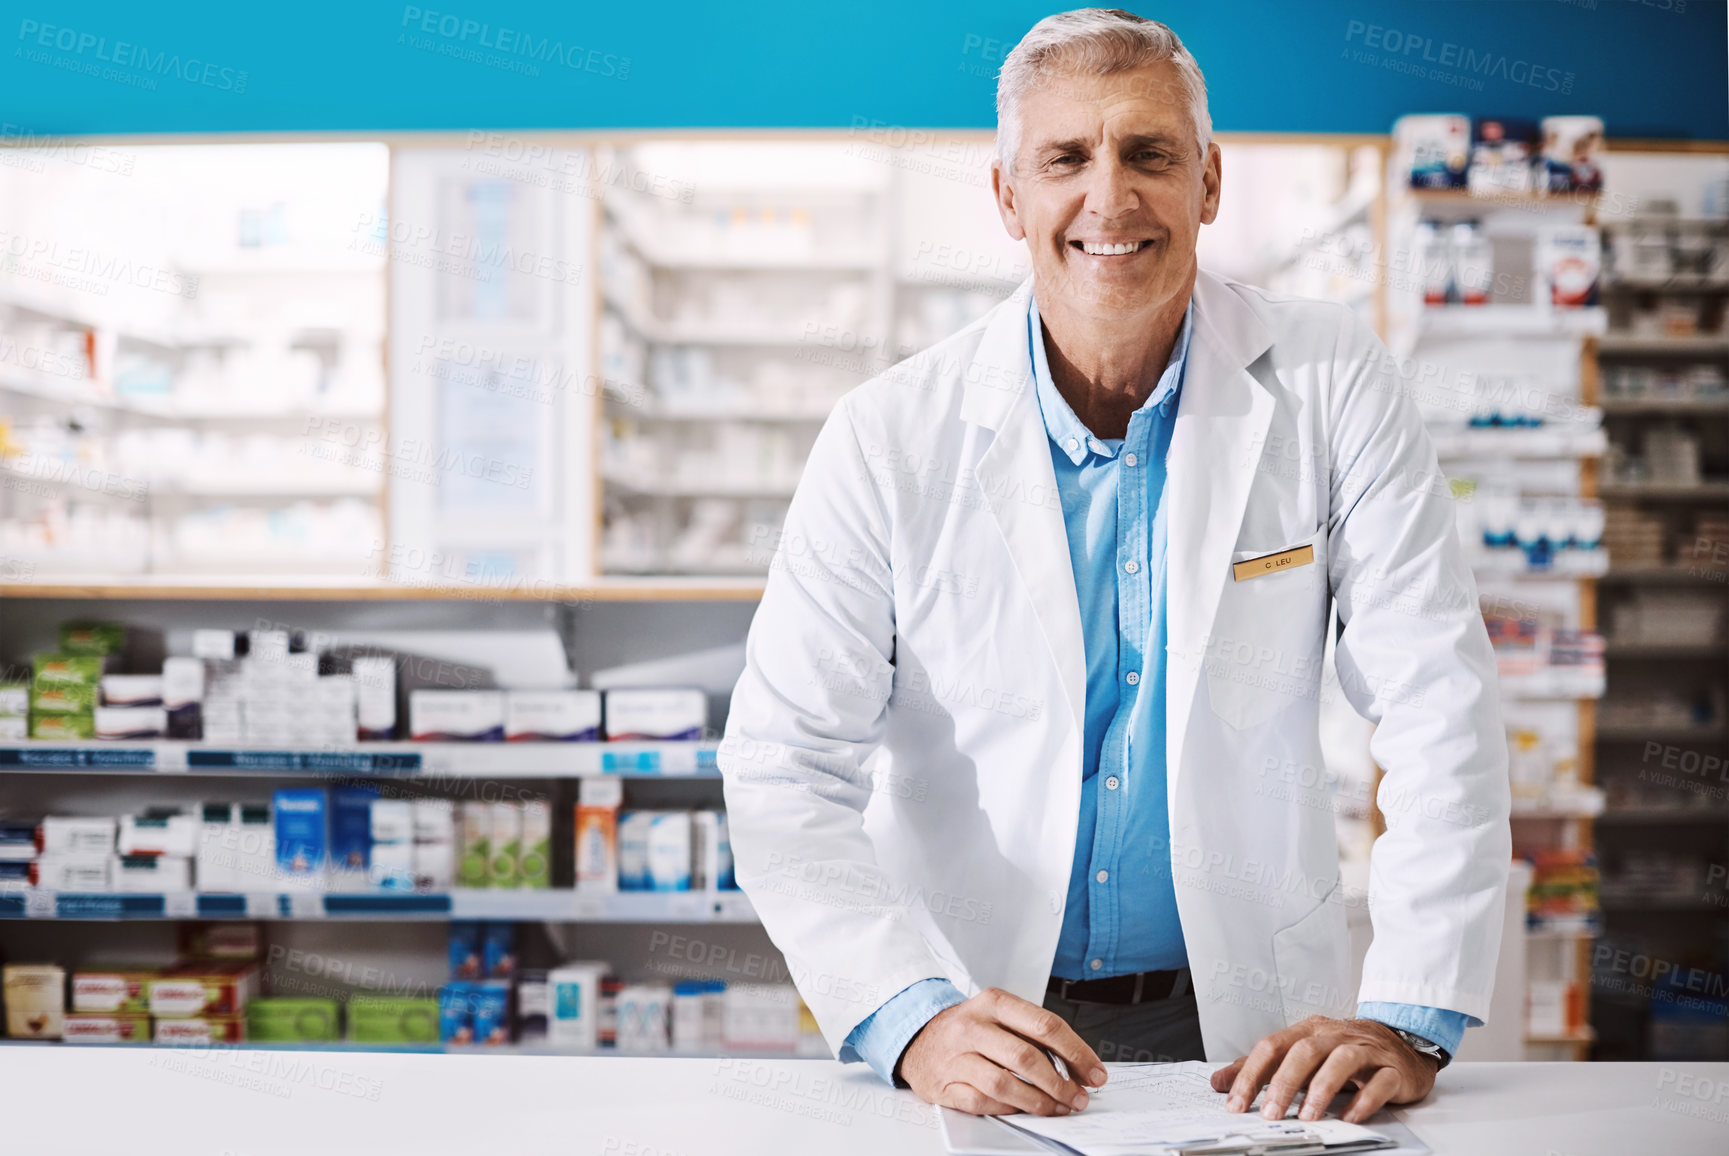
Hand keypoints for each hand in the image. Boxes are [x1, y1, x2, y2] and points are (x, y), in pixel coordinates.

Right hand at [898, 987, 1108, 1116]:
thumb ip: (1033, 1035)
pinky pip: (982, 1102)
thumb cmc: (969, 1029)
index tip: (1095, 1073)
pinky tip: (1023, 1110)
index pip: (1045, 1025)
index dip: (1077, 1052)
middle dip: (1061, 1083)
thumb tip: (1078, 1066)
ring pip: (1005, 1083)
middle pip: (1026, 1057)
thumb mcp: (998, 1016)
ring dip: (1038, 1102)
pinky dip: (1008, 1109)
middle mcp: (972, 1025)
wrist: (918, 1038)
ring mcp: (955, 1055)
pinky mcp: (943, 1084)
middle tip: (1078, 1097)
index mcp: (993, 1002)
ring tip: (1057, 1108)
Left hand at [1209, 1016, 1436, 1123]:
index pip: (1272, 1046)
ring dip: (1322, 1089)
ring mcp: (1366, 1049)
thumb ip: (1262, 1068)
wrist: (1402, 1042)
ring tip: (1308, 1116)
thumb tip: (1220, 1082)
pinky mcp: (1392, 1068)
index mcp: (1308, 1030)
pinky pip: (1380, 1082)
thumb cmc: (1345, 1049)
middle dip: (1283, 1083)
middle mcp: (1335, 1035)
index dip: (1250, 1074)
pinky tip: (1350, 1116)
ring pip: (1342, 1061)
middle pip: (1304, 1051)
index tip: (1235, 1103)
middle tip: (1270, 1113)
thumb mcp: (1300, 1054)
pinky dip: (1364, 1100)